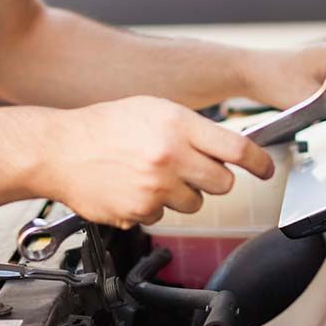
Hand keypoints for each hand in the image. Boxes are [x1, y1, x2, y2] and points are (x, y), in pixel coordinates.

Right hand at [33, 96, 274, 228]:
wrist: (59, 149)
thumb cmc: (106, 125)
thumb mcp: (155, 109)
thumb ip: (193, 126)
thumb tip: (229, 146)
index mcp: (177, 124)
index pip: (237, 148)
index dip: (260, 162)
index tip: (266, 169)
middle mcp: (170, 156)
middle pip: (224, 182)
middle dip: (216, 179)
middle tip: (197, 170)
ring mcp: (155, 187)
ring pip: (196, 203)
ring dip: (184, 193)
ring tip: (155, 175)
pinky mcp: (139, 211)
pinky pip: (164, 215)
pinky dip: (154, 206)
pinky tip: (135, 187)